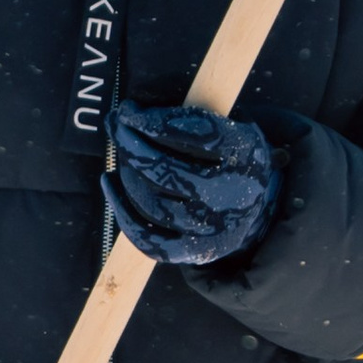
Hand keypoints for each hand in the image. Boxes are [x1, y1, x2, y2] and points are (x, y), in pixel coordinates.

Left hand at [103, 98, 282, 267]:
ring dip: (126, 174)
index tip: (130, 111)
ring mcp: (212, 227)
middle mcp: (231, 194)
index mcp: (244, 153)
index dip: (155, 121)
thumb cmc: (226, 157)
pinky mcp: (194, 251)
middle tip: (117, 128)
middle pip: (166, 170)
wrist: (252, 207)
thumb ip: (182, 116)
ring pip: (152, 202)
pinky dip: (121, 210)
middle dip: (131, 144)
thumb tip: (122, 116)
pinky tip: (110, 185)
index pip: (196, 134)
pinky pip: (148, 238)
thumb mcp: (225, 125)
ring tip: (121, 155)